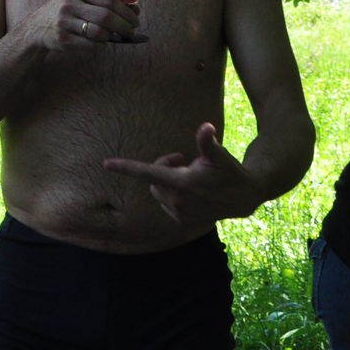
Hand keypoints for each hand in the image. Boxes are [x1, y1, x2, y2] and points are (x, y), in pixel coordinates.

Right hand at [30, 0, 143, 53]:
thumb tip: (136, 10)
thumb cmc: (67, 12)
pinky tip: (99, 43)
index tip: (135, 20)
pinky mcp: (63, 38)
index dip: (126, 12)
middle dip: (124, 26)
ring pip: (99, 33)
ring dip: (111, 37)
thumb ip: (107, 3)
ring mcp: (64, 21)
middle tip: (130, 31)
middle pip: (106, 16)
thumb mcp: (82, 0)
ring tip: (112, 37)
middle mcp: (69, 3)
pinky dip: (100, 46)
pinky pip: (91, 45)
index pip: (109, 0)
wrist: (37, 27)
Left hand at [102, 122, 256, 224]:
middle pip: (153, 177)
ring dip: (166, 180)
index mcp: (182, 182)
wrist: (243, 199)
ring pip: (157, 190)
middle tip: (181, 159)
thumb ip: (208, 142)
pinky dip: (171, 194)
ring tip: (187, 175)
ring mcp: (179, 213)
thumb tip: (206, 127)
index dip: (126, 167)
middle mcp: (178, 200)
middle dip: (163, 166)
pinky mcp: (181, 221)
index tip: (106, 164)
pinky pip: (164, 202)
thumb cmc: (229, 171)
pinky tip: (189, 192)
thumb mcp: (220, 156)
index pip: (148, 172)